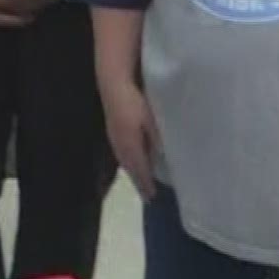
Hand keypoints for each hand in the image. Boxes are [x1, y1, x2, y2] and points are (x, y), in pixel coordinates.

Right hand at [101, 81, 159, 199]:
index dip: (145, 183)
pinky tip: (133, 156)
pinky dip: (128, 158)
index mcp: (130, 144)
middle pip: (129, 166)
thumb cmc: (136, 100)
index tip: (152, 197)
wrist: (114, 81)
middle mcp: (119, 142)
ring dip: (132, 170)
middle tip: (147, 193)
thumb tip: (166, 159)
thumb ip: (158, 140)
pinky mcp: (112, 125)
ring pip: (123, 158)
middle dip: (138, 179)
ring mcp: (113, 133)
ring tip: (141, 179)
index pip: (138, 169)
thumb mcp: (152, 121)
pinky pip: (121, 149)